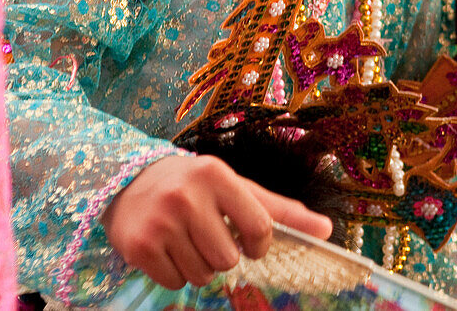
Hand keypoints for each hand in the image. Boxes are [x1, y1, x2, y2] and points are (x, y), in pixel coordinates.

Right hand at [101, 154, 331, 289]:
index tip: (253, 243)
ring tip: (189, 240)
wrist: (130, 181)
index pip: (259, 226)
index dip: (260, 244)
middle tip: (211, 236)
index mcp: (217, 175)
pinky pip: (175, 282)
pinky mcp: (138, 247)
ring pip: (203, 274)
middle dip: (225, 255)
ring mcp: (160, 222)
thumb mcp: (238, 188)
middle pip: (229, 258)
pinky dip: (177, 274)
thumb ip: (281, 210)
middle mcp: (186, 196)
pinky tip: (169, 248)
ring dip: (201, 266)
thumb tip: (327, 230)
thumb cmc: (197, 186)